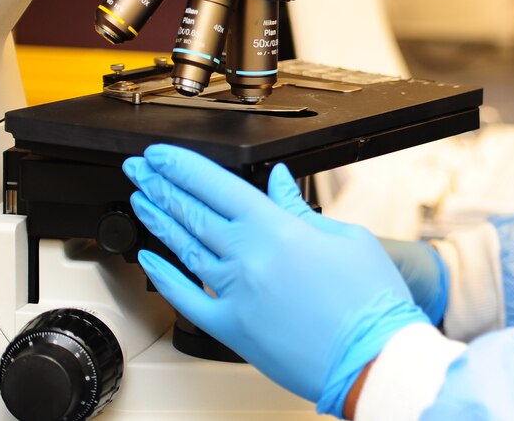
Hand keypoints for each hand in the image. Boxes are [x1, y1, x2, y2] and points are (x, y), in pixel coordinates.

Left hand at [122, 145, 428, 416]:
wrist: (373, 360)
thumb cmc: (371, 301)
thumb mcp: (346, 237)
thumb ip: (301, 207)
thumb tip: (279, 182)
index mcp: (276, 229)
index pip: (216, 186)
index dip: (182, 166)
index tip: (161, 154)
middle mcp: (248, 258)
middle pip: (192, 212)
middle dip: (160, 185)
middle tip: (140, 169)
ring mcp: (235, 295)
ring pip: (184, 249)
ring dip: (158, 220)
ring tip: (140, 198)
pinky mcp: (231, 329)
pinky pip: (187, 300)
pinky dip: (165, 278)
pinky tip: (149, 259)